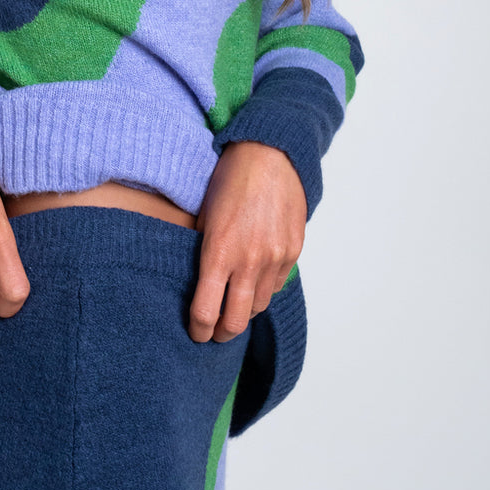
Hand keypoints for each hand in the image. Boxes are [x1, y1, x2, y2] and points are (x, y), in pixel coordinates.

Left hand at [189, 141, 305, 343]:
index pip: (206, 312)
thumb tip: (196, 281)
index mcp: (219, 253)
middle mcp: (249, 262)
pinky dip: (264, 288)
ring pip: (259, 306)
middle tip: (214, 333)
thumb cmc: (229, 180)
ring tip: (234, 306)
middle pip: (236, 322)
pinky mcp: (293, 251)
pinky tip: (254, 281)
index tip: (195, 333)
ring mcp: (275, 259)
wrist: (271, 155)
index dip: (198, 330)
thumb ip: (201, 250)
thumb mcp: (203, 215)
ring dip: (245, 310)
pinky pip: (277, 284)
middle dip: (222, 334)